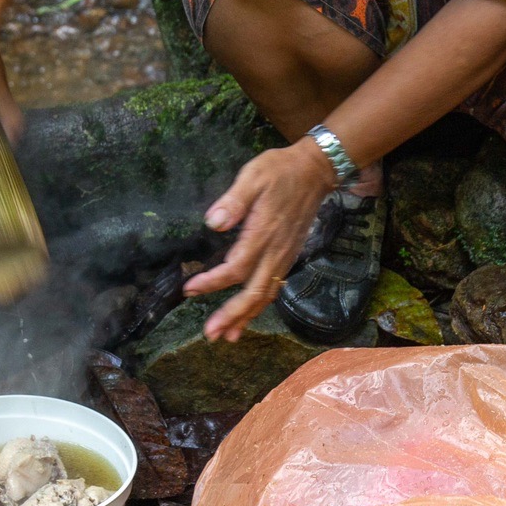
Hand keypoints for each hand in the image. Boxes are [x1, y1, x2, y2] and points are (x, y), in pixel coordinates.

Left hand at [183, 141, 336, 340]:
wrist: (315, 171)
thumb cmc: (280, 170)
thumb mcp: (254, 175)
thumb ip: (234, 200)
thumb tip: (213, 223)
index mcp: (263, 233)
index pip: (236, 268)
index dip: (212, 282)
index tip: (190, 289)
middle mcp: (276, 251)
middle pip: (254, 292)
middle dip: (232, 315)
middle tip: (210, 334)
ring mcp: (285, 256)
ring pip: (266, 295)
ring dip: (246, 317)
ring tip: (227, 336)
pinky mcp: (289, 256)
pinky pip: (274, 288)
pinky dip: (260, 307)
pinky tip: (248, 316)